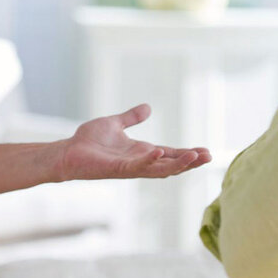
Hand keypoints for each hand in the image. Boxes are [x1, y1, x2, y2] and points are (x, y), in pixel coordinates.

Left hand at [57, 103, 211, 180]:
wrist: (67, 152)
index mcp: (141, 152)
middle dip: (190, 162)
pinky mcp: (118, 169)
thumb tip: (148, 107)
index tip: (206, 152)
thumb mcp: (115, 123)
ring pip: (160, 170)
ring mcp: (130, 167)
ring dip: (178, 164)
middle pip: (171, 164)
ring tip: (195, 157)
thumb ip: (132, 117)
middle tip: (209, 156)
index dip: (188, 154)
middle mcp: (139, 162)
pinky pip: (137, 167)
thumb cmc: (89, 141)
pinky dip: (149, 160)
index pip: (170, 154)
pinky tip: (159, 152)